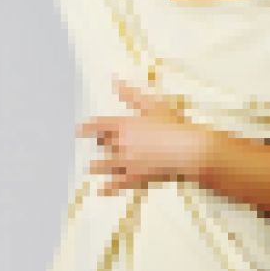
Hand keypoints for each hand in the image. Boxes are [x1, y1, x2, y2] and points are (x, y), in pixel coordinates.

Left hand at [77, 79, 211, 194]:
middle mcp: (121, 144)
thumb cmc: (175, 125)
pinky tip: (101, 189)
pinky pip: (116, 184)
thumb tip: (115, 81)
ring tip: (91, 167)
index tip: (79, 130)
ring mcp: (126, 163)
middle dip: (102, 143)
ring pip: (104, 164)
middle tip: (101, 143)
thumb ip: (132, 94)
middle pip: (104, 144)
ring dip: (97, 165)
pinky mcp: (135, 179)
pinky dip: (107, 187)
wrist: (191, 152)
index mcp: (124, 124)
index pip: (98, 125)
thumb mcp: (154, 104)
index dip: (87, 128)